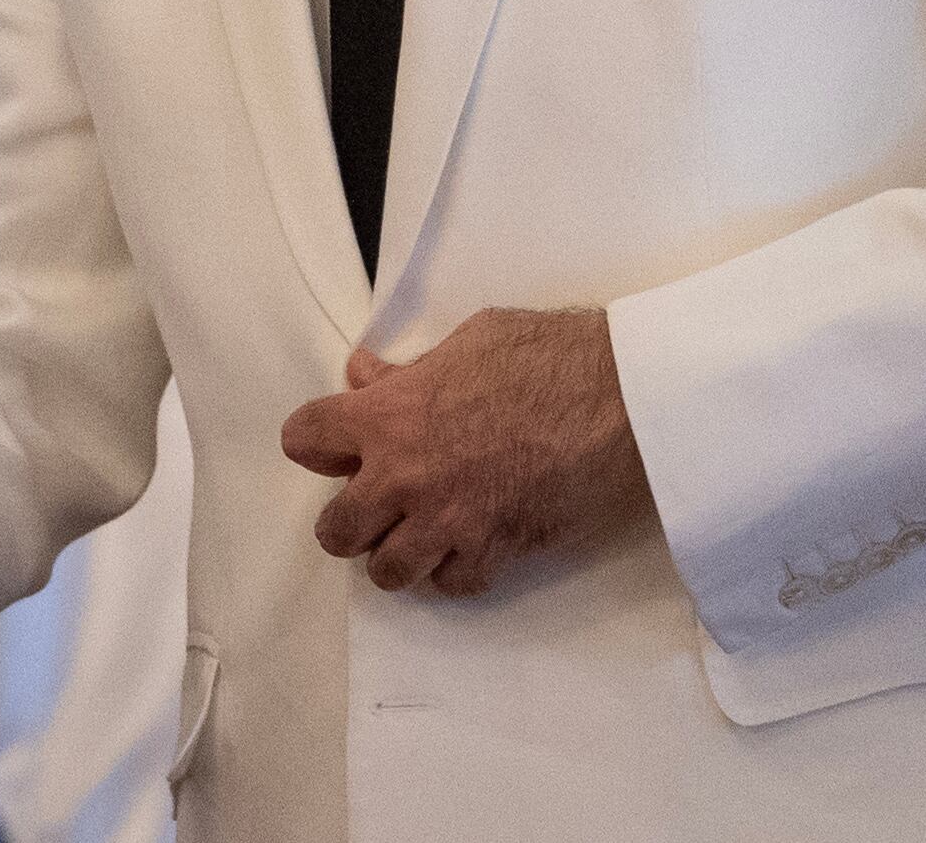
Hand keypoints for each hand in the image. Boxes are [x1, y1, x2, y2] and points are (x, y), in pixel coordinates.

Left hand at [278, 307, 654, 597]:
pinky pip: (453, 584)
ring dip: (397, 553)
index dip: (318, 441)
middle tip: (374, 503)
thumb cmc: (546, 355)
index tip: (339, 442)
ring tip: (417, 531)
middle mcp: (404, 477)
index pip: (304, 439)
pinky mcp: (496, 550)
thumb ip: (408, 370)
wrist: (620, 399)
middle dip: (349, 518)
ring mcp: (448, 521)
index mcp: (387, 415)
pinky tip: (469, 543)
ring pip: (388, 572)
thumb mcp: (467, 341)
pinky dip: (455, 570)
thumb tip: (365, 374)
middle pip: (335, 530)